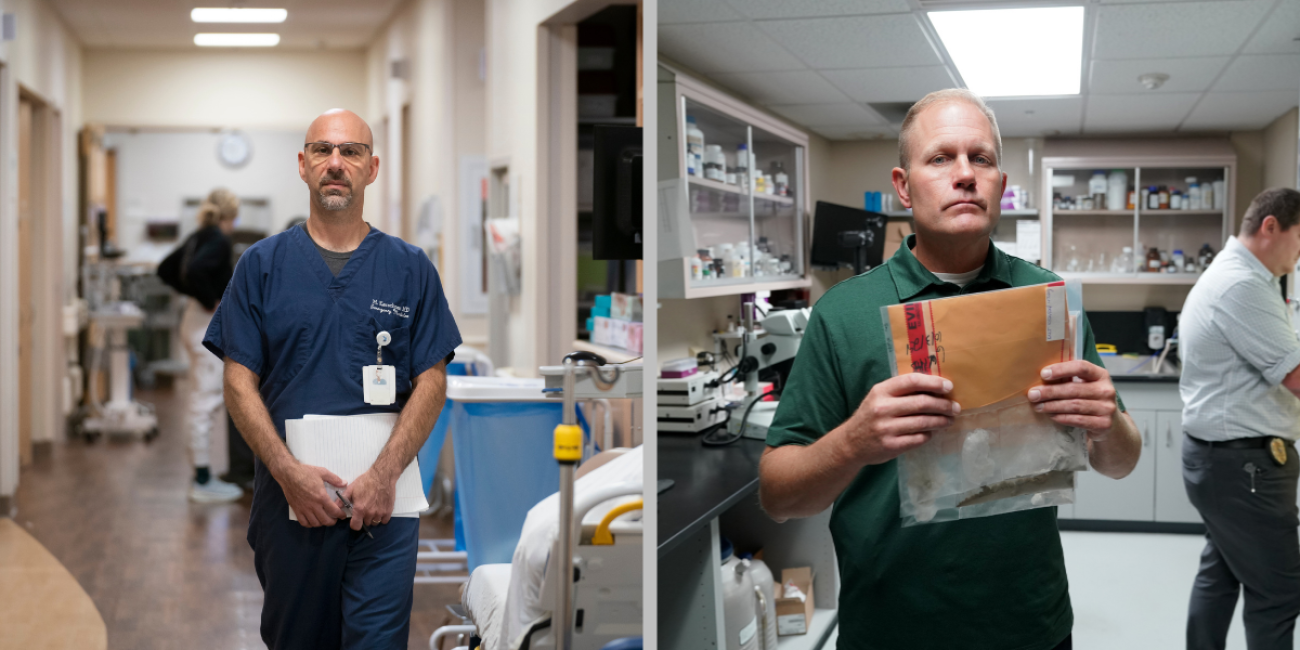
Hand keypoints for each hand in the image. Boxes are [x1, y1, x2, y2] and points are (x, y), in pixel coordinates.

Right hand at [278, 463, 346, 527]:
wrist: (288, 474)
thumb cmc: (306, 472)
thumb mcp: (323, 472)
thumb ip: (334, 479)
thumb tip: (344, 483)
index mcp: (321, 497)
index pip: (334, 511)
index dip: (340, 515)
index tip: (343, 515)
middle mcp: (313, 505)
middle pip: (325, 520)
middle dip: (332, 522)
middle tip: (335, 519)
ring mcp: (304, 509)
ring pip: (315, 523)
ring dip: (322, 524)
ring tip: (325, 519)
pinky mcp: (296, 510)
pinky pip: (303, 522)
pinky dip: (310, 524)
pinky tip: (313, 520)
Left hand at [343, 469, 395, 530]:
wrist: (382, 476)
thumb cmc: (366, 481)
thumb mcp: (351, 488)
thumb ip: (343, 499)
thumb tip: (336, 507)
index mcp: (360, 509)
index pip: (356, 526)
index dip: (354, 524)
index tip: (355, 519)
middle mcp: (370, 513)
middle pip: (366, 524)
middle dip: (364, 518)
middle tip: (365, 509)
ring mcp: (380, 513)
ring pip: (375, 523)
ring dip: (373, 518)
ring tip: (373, 509)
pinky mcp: (389, 511)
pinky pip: (384, 521)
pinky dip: (382, 517)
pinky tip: (380, 510)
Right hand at [836, 373, 957, 466]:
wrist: (850, 443)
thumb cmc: (870, 416)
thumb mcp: (878, 397)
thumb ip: (900, 391)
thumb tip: (934, 387)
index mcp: (881, 391)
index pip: (912, 381)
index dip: (933, 383)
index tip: (948, 386)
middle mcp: (883, 408)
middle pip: (922, 403)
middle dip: (943, 405)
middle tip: (955, 407)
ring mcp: (886, 428)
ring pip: (923, 422)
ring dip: (941, 421)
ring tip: (949, 420)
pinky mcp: (891, 445)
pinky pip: (919, 438)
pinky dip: (929, 435)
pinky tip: (932, 432)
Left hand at [1027, 360, 1118, 437]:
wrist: (1110, 423)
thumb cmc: (1090, 399)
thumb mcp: (1085, 385)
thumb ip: (1069, 379)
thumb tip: (1040, 379)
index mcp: (1100, 375)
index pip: (1081, 367)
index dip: (1061, 369)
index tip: (1043, 374)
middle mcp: (1106, 390)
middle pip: (1074, 389)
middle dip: (1050, 392)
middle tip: (1033, 395)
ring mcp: (1107, 408)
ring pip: (1074, 405)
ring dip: (1052, 406)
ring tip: (1038, 406)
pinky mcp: (1104, 424)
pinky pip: (1078, 420)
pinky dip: (1062, 418)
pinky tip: (1051, 416)